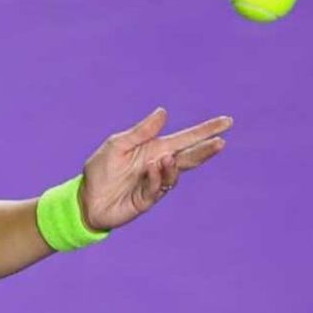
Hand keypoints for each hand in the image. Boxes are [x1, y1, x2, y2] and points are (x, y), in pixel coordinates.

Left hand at [79, 107, 232, 231]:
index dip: (206, 131)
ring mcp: (155, 184)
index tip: (227, 122)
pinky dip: (156, 177)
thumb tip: (163, 112)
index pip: (186, 139)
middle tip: (220, 142)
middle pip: (189, 157)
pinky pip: (157, 188)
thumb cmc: (101, 170)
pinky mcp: (147, 200)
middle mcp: (159, 166)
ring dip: (174, 166)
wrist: (86, 199)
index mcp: (155, 149)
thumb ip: (141, 131)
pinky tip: (152, 167)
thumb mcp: (118, 145)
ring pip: (175, 174)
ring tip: (168, 158)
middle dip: (205, 150)